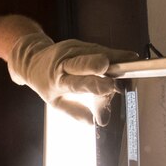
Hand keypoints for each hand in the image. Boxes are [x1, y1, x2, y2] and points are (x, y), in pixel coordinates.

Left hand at [7, 32, 139, 124]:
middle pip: (84, 62)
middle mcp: (65, 63)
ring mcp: (73, 50)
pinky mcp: (81, 43)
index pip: (78, 83)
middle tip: (119, 69)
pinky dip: (115, 56)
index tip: (111, 87)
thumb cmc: (46, 84)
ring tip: (133, 69)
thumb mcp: (56, 102)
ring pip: (99, 54)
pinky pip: (102, 50)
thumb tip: (98, 122)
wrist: (33, 59)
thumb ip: (77, 112)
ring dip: (117, 62)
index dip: (95, 84)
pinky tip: (128, 60)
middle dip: (100, 64)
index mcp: (58, 81)